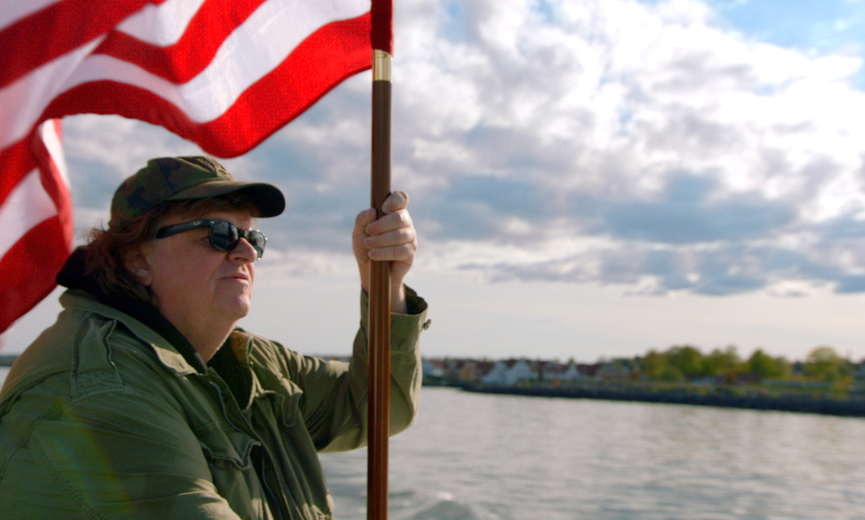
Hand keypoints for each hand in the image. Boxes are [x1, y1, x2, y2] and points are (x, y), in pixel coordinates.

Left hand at [352, 191, 416, 311]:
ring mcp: (410, 236)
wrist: (370, 270)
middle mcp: (405, 221)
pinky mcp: (411, 251)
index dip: (395, 200)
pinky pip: (400, 250)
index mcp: (393, 211)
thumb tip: (372, 211)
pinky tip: (373, 255)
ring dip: (381, 240)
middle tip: (368, 232)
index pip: (401, 198)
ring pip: (399, 235)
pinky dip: (384, 252)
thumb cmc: (366, 247)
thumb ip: (361, 219)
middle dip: (381, 225)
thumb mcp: (358, 233)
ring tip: (368, 246)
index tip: (383, 209)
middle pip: (399, 217)